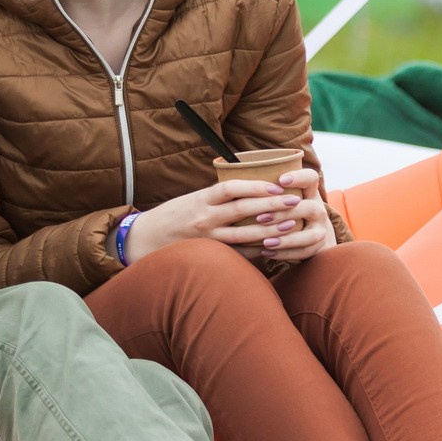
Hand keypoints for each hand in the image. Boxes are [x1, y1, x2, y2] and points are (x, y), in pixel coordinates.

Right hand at [124, 178, 301, 262]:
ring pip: (244, 234)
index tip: (277, 184)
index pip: (231, 188)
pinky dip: (257, 250)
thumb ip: (219, 195)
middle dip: (272, 205)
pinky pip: (238, 254)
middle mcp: (204, 218)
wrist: (146, 240)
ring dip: (270, 230)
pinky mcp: (210, 256)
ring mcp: (207, 239)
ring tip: (291, 224)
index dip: (256, 186)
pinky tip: (275, 246)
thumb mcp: (194, 198)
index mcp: (202, 198)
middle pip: (243, 210)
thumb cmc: (175, 215)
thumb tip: (253, 185)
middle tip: (295, 201)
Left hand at [255, 169, 336, 262]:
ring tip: (265, 242)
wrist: (312, 234)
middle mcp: (318, 209)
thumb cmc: (288, 209)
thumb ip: (269, 190)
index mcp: (309, 192)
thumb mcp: (285, 195)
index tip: (281, 180)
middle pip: (309, 207)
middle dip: (284, 213)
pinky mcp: (318, 246)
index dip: (298, 177)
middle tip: (261, 217)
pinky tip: (266, 252)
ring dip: (287, 239)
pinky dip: (285, 253)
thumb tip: (235, 179)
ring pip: (311, 235)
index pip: (311, 178)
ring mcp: (321, 229)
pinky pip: (305, 252)